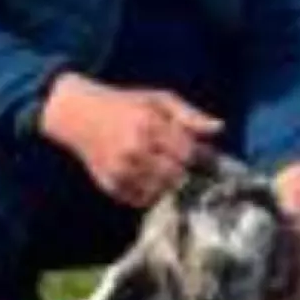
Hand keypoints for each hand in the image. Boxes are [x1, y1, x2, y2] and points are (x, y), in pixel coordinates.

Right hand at [39, 75, 223, 211]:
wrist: (79, 115)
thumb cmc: (125, 104)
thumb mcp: (158, 99)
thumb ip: (189, 114)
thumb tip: (219, 128)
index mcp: (148, 125)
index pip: (188, 153)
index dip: (202, 156)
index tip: (206, 155)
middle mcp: (133, 150)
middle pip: (177, 176)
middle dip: (187, 171)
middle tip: (186, 164)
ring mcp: (120, 171)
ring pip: (162, 191)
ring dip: (170, 184)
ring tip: (167, 169)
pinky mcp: (111, 186)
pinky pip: (143, 200)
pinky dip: (152, 192)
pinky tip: (150, 177)